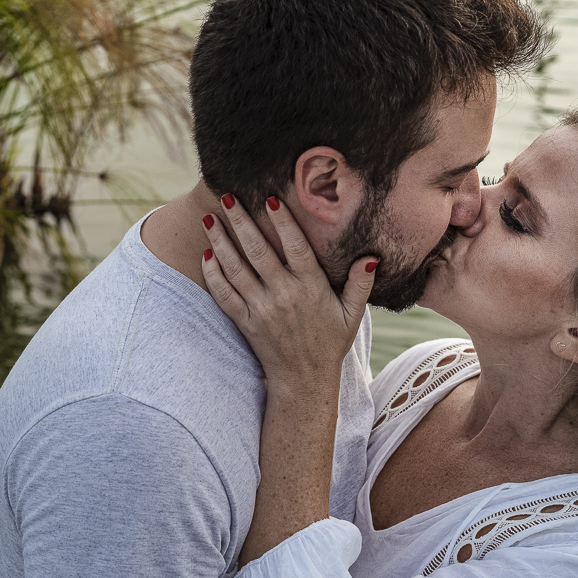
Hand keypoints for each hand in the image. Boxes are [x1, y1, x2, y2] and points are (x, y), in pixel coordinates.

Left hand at [199, 194, 376, 403]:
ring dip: (220, 242)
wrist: (304, 381)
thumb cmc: (330, 342)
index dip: (283, 223)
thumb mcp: (352, 315)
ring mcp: (261, 309)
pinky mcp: (245, 322)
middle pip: (258, 252)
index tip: (269, 198)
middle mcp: (284, 295)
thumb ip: (361, 284)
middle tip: (227, 196)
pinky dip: (213, 274)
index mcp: (311, 288)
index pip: (296, 248)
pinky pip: (224, 294)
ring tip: (209, 219)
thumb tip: (371, 257)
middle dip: (241, 222)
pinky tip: (206, 254)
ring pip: (236, 269)